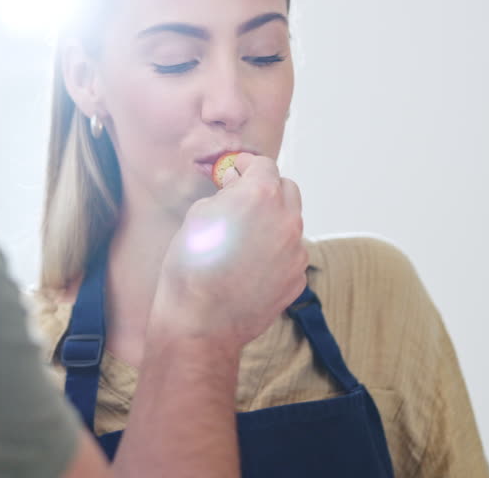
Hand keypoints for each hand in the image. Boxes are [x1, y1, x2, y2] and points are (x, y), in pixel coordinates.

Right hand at [150, 154, 307, 352]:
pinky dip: (275, 253)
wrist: (200, 323)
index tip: (237, 172)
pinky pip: (291, 254)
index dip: (247, 166)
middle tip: (242, 201)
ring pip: (290, 223)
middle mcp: (286, 220)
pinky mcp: (298, 278)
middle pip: (287, 190)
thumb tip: (236, 185)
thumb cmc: (191, 268)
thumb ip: (225, 193)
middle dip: (267, 190)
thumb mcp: (198, 216)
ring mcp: (296, 251)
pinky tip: (249, 267)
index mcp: (260, 196)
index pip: (264, 165)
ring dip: (272, 223)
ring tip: (242, 241)